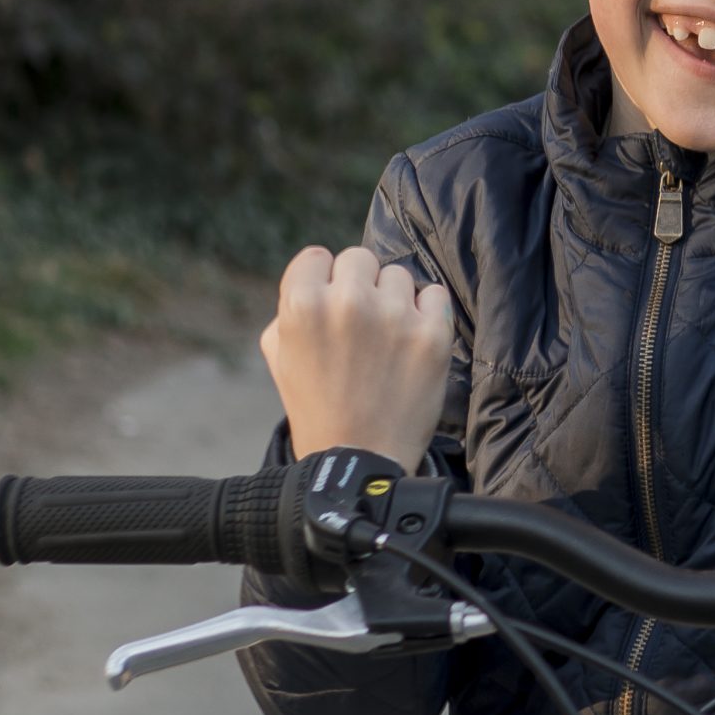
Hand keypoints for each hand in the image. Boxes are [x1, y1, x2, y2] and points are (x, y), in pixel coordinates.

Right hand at [259, 245, 454, 468]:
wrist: (358, 459)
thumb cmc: (316, 406)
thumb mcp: (280, 355)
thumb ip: (292, 308)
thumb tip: (321, 276)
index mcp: (301, 304)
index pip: (318, 256)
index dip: (323, 281)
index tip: (330, 306)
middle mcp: (348, 302)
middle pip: (360, 259)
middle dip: (360, 286)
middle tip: (361, 324)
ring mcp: (394, 315)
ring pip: (399, 275)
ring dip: (394, 300)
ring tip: (386, 340)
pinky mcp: (432, 333)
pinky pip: (434, 294)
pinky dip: (427, 313)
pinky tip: (412, 342)